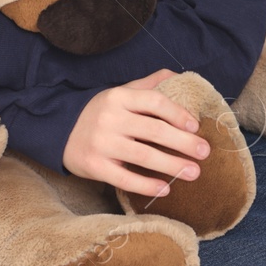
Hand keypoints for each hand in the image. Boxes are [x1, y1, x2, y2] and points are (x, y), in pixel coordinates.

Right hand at [61, 69, 209, 195]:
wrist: (59, 131)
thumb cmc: (99, 113)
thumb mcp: (119, 94)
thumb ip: (147, 86)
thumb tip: (177, 76)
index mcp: (118, 97)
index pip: (154, 102)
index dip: (178, 114)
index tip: (196, 126)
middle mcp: (110, 118)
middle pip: (154, 130)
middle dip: (183, 142)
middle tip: (205, 152)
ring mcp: (101, 143)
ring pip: (143, 156)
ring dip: (172, 166)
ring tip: (194, 173)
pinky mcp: (95, 166)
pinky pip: (125, 178)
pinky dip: (147, 185)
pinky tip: (165, 189)